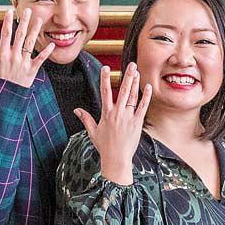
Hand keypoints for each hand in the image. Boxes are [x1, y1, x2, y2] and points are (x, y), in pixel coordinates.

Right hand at [0, 8, 53, 87]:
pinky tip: (52, 43)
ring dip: (35, 30)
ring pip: (30, 43)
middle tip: (28, 9)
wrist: (2, 102)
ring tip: (39, 19)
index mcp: (1, 54)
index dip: (7, 21)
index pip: (5, 33)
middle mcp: (13, 56)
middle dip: (24, 21)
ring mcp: (23, 63)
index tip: (9, 11)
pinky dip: (47, 52)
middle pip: (20, 35)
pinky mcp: (31, 72)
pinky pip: (40, 59)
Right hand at [76, 62, 151, 184]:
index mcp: (106, 114)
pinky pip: (142, 107)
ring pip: (132, 97)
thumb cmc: (104, 147)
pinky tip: (148, 87)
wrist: (116, 159)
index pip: (105, 92)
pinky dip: (145, 97)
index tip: (105, 68)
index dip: (105, 79)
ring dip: (135, 83)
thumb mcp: (93, 132)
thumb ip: (86, 119)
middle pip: (123, 90)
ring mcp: (128, 118)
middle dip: (127, 76)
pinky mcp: (137, 123)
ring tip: (138, 72)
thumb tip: (76, 110)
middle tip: (132, 64)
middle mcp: (117, 113)